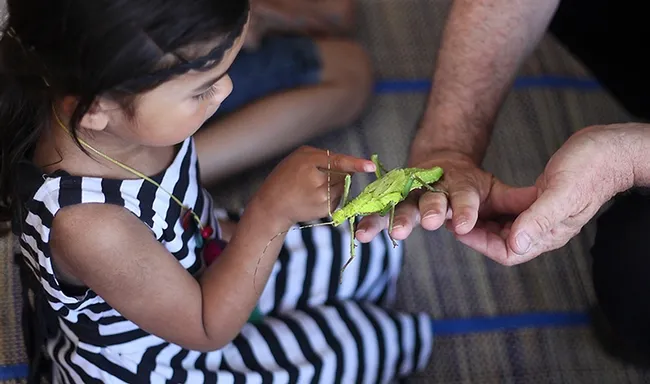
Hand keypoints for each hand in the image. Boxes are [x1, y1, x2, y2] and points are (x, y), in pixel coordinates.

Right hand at [253, 146, 374, 229]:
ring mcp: (322, 199)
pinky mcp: (325, 210)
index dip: (356, 164)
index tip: (371, 166)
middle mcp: (317, 183)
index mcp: (309, 164)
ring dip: (335, 183)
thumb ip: (322, 157)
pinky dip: (331, 194)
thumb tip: (347, 167)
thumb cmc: (284, 177)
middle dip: (337, 172)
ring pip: (342, 185)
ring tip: (312, 186)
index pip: (337, 163)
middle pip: (343, 173)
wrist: (272, 206)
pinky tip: (314, 196)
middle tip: (316, 175)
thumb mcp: (299, 157)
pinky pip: (338, 196)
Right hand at [356, 150, 524, 241]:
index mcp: (462, 182)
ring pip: (402, 202)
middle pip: (431, 197)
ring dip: (394, 218)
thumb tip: (545, 208)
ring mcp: (412, 190)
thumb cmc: (471, 184)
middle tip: (428, 223)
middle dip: (428, 210)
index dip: (464, 208)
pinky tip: (359, 234)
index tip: (464, 224)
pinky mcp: (394, 197)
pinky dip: (370, 220)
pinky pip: (380, 208)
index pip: (465, 196)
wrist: (439, 160)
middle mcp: (435, 185)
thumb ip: (514, 201)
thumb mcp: (494, 189)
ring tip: (386, 235)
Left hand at [455, 125, 634, 265]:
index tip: (459, 230)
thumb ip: (538, 219)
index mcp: (550, 234)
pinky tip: (480, 199)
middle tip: (451, 219)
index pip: (508, 252)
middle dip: (476, 233)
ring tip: (459, 210)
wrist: (610, 149)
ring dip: (483, 221)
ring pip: (504, 227)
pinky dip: (494, 207)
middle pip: (501, 242)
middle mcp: (544, 230)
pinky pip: (510, 211)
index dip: (481, 244)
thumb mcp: (561, 192)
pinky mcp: (540, 201)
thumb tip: (515, 244)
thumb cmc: (591, 168)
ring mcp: (541, 216)